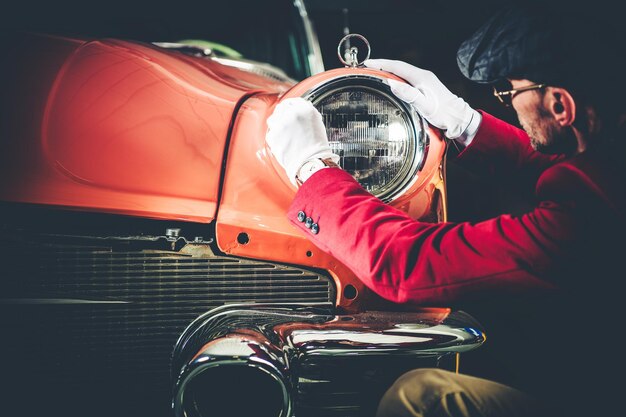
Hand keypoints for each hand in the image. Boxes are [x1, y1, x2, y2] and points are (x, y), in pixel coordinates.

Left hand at [266, 98, 339, 185]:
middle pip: (280, 109)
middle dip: (282, 116)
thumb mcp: (316, 123)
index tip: (287, 111)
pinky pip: (271, 133)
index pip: (292, 101)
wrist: (311, 162)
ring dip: (277, 126)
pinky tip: (284, 144)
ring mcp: (281, 124)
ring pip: (272, 120)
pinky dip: (276, 139)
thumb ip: (305, 113)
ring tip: (285, 136)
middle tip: (286, 126)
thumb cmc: (316, 147)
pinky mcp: (273, 135)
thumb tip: (296, 109)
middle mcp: (292, 114)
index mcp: (305, 109)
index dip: (289, 107)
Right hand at [364, 59, 479, 139]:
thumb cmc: (443, 113)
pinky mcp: (424, 87)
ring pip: (401, 73)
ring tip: (374, 74)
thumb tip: (392, 84)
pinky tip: (390, 83)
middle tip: (367, 68)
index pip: (397, 66)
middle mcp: (422, 76)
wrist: (457, 118)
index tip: (368, 63)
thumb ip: (408, 94)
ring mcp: (423, 81)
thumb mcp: (424, 105)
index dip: (381, 64)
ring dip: (388, 72)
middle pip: (398, 67)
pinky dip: (395, 78)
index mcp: (421, 77)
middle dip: (382, 66)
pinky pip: (406, 79)